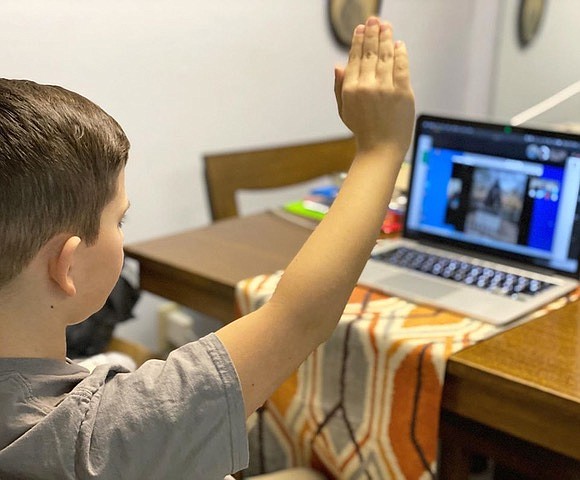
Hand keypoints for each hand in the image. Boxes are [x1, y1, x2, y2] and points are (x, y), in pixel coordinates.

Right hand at [334, 17, 414, 155]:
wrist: (380, 149)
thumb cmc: (363, 131)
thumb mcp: (345, 110)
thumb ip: (340, 87)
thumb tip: (338, 65)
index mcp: (351, 89)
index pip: (355, 58)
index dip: (358, 41)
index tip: (360, 29)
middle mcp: (367, 86)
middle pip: (370, 53)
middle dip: (372, 33)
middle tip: (374, 20)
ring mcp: (386, 88)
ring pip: (385, 56)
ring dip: (386, 38)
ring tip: (386, 26)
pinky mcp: (402, 92)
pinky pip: (401, 67)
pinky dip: (400, 53)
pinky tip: (399, 45)